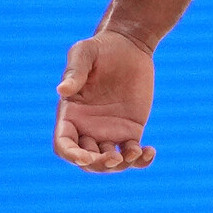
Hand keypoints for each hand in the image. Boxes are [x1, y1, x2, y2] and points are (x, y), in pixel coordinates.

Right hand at [53, 31, 157, 171]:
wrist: (129, 46)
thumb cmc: (100, 48)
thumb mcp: (84, 53)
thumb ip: (74, 72)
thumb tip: (62, 90)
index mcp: (70, 115)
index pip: (64, 144)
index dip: (71, 155)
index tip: (85, 156)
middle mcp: (87, 128)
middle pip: (86, 160)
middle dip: (97, 164)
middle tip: (114, 157)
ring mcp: (109, 132)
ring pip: (109, 162)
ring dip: (119, 166)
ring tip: (135, 153)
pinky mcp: (131, 130)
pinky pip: (132, 153)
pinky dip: (140, 160)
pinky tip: (149, 151)